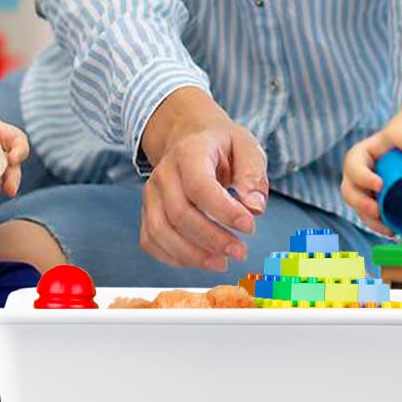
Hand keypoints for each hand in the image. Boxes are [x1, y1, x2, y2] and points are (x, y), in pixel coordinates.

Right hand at [140, 117, 268, 272]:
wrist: (189, 138)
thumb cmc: (220, 145)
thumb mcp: (245, 145)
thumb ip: (253, 174)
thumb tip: (254, 208)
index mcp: (189, 152)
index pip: (200, 186)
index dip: (224, 211)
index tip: (249, 227)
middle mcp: (164, 173)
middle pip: (179, 213)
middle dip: (212, 239)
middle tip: (240, 251)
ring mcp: (151, 194)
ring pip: (161, 231)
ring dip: (192, 255)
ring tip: (223, 262)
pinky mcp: (147, 212)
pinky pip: (151, 241)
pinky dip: (174, 257)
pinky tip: (201, 260)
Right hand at [342, 118, 401, 236]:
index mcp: (359, 157)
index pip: (353, 167)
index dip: (362, 178)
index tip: (379, 185)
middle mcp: (357, 177)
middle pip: (349, 192)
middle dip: (361, 204)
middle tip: (377, 210)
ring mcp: (365, 193)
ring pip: (359, 210)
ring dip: (370, 222)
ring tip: (388, 228)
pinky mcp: (376, 206)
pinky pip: (373, 220)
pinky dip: (381, 227)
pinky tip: (394, 232)